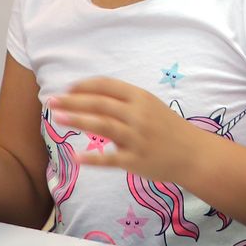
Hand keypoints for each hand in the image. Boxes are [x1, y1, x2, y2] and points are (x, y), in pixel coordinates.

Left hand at [48, 78, 197, 182]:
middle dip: (72, 101)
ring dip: (78, 120)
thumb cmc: (169, 128)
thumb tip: (92, 96)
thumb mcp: (150, 106)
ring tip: (56, 118)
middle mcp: (138, 115)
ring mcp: (137, 138)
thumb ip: (125, 102)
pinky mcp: (136, 160)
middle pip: (100, 103)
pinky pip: (111, 159)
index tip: (67, 89)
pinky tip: (77, 158)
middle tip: (51, 100)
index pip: (107, 86)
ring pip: (103, 125)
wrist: (194, 153)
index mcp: (141, 98)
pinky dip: (94, 158)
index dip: (84, 86)